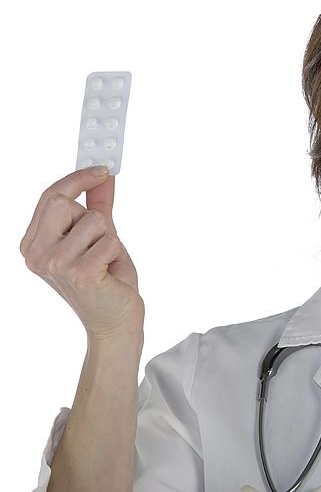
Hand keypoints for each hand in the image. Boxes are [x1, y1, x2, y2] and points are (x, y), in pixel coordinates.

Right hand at [20, 167, 144, 340]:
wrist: (115, 322)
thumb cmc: (106, 281)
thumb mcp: (100, 237)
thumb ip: (98, 205)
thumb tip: (104, 176)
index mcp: (33, 244)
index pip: (49, 197)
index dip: (76, 179)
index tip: (102, 169)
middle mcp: (36, 254)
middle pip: (62, 202)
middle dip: (93, 216)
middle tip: (101, 240)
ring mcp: (55, 265)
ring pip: (95, 221)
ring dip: (110, 239)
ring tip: (105, 262)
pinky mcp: (79, 274)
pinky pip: (110, 241)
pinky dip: (117, 253)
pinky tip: (109, 273)